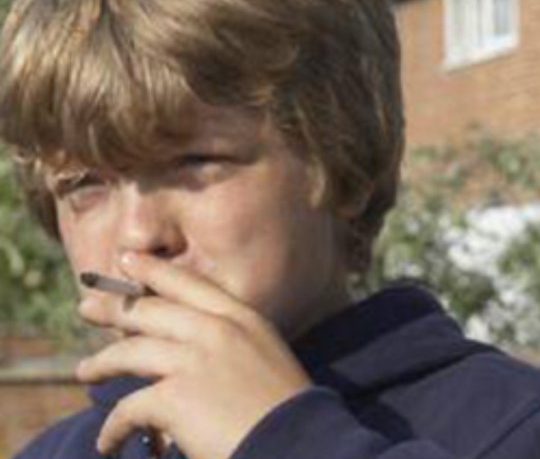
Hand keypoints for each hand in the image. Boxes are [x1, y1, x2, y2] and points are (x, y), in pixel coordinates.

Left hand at [76, 253, 311, 458]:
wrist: (296, 442)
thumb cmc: (285, 411)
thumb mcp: (267, 362)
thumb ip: (234, 349)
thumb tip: (192, 355)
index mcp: (244, 320)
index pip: (191, 285)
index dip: (155, 269)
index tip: (128, 258)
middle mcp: (218, 331)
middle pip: (151, 310)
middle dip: (115, 308)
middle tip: (88, 308)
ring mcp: (194, 361)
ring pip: (129, 352)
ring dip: (101, 363)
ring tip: (85, 372)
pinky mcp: (174, 396)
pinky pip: (128, 408)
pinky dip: (113, 428)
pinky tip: (108, 442)